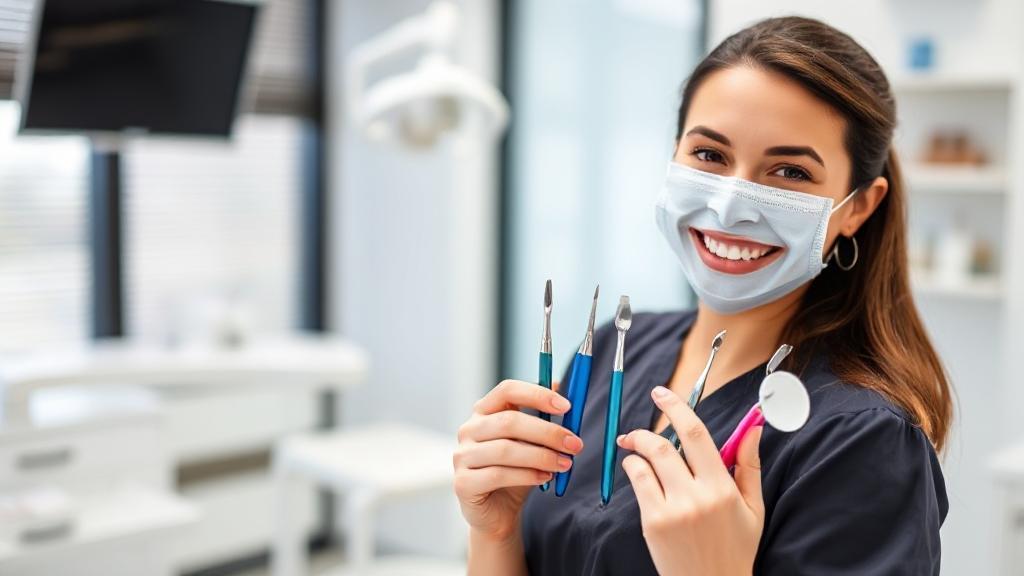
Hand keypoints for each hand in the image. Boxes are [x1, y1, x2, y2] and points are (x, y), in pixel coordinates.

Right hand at [453, 380, 583, 543]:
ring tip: (565, 464)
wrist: (497, 513)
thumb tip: (562, 386)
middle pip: (509, 421)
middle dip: (548, 432)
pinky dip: (527, 476)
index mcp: (484, 411)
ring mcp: (462, 456)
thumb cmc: (516, 472)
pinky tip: (545, 478)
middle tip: (574, 444)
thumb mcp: (533, 443)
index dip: (537, 394)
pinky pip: (499, 475)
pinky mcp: (463, 483)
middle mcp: (469, 429)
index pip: (507, 390)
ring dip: (542, 456)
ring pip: (506, 450)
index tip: (566, 406)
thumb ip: (543, 416)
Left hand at [617, 385, 763, 575]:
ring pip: (646, 461)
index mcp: (722, 488)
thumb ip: (749, 464)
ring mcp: (672, 510)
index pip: (696, 434)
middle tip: (638, 430)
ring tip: (634, 450)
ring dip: (636, 449)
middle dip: (647, 429)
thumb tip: (753, 428)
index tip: (662, 393)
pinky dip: (633, 469)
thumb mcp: (753, 507)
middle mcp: (696, 496)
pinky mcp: (653, 523)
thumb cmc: (735, 548)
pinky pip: (638, 482)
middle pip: (664, 445)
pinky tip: (636, 471)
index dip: (677, 407)